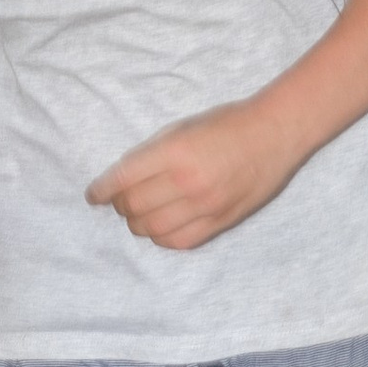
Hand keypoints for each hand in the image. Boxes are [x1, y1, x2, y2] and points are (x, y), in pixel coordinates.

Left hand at [87, 99, 302, 249]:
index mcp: (175, 151)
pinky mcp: (220, 221)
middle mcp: (188, 181)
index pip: (123, 178)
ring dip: (137, 224)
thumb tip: (123, 179)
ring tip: (140, 214)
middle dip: (121, 205)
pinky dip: (161, 237)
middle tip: (121, 200)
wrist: (274, 134)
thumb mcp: (183, 127)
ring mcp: (205, 205)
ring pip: (152, 229)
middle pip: (134, 206)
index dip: (102, 190)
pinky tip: (161, 227)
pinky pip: (179, 242)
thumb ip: (151, 153)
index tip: (93, 196)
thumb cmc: (227, 124)